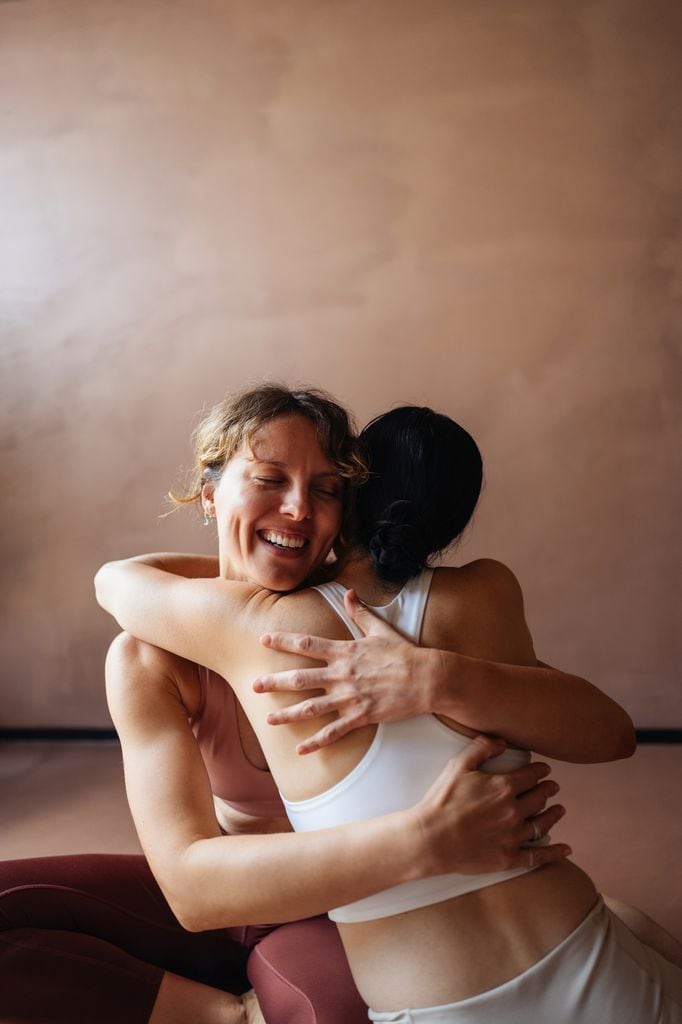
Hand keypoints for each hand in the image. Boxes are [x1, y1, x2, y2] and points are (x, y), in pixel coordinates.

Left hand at [255, 590, 431, 752]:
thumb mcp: (381, 629)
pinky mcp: (362, 716)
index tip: (264, 640)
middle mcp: (343, 674)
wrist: (428, 678)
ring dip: (288, 714)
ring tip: (269, 719)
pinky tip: (300, 749)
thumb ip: (360, 613)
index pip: (307, 644)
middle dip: (275, 682)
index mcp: (346, 652)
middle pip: (301, 679)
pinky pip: (334, 732)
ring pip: (312, 708)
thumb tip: (349, 593)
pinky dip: (316, 742)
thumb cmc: (404, 652)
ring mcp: (351, 697)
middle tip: (254, 686)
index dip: (284, 641)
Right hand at [412, 735, 569, 875]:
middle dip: (548, 789)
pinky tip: (566, 849)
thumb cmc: (441, 800)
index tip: (544, 769)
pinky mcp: (508, 858)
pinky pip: (538, 856)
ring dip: (554, 815)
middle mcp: (514, 811)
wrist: (430, 839)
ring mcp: (513, 836)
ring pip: (543, 824)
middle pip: (540, 798)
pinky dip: (554, 853)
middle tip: (553, 787)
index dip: (540, 770)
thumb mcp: (458, 766)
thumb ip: (481, 748)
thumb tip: (502, 742)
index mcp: (503, 787)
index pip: (531, 775)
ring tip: (560, 810)